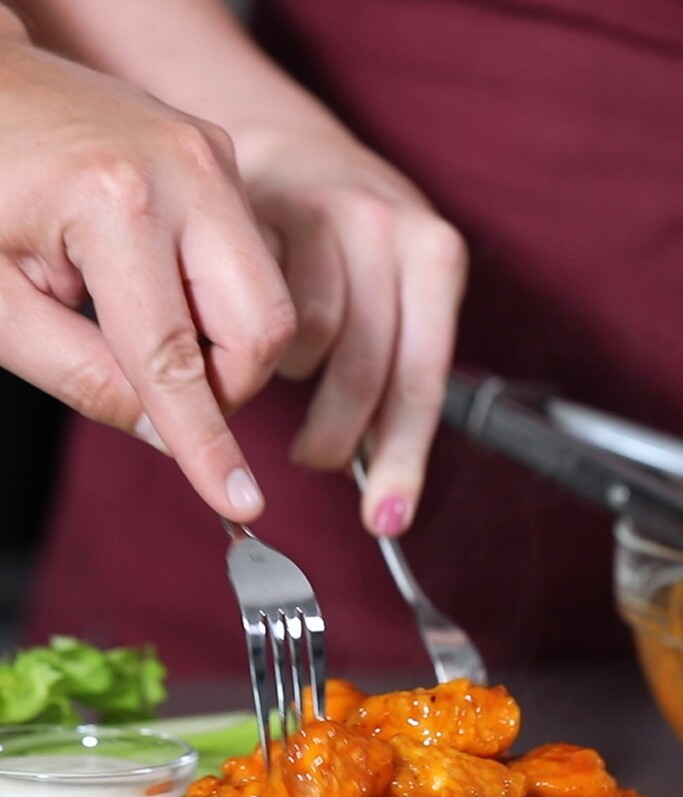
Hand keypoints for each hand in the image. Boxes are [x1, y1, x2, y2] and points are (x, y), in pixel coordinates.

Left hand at [0, 29, 295, 518]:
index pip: (174, 357)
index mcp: (116, 203)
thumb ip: (84, 378)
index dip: (205, 442)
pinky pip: (253, 262)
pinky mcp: (223, 157)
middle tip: (161, 389)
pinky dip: (220, 304)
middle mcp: (187, 169)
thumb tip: (167, 437)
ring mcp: (214, 155)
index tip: (239, 503)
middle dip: (225, 384)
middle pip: (261, 327)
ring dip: (222, 345)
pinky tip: (163, 287)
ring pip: (268, 298)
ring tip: (148, 326)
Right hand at [237, 124, 467, 535]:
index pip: (421, 381)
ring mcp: (327, 211)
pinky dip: (254, 340)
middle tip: (314, 457)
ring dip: (291, 380)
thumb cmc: (342, 245)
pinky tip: (250, 334)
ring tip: (287, 376)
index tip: (385, 517)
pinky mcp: (266, 205)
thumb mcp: (392, 293)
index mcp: (435, 258)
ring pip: (308, 342)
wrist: (286, 152)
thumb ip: (388, 369)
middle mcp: (390, 228)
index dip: (401, 460)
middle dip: (334, 437)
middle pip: (364, 372)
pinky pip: (258, 306)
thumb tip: (376, 473)